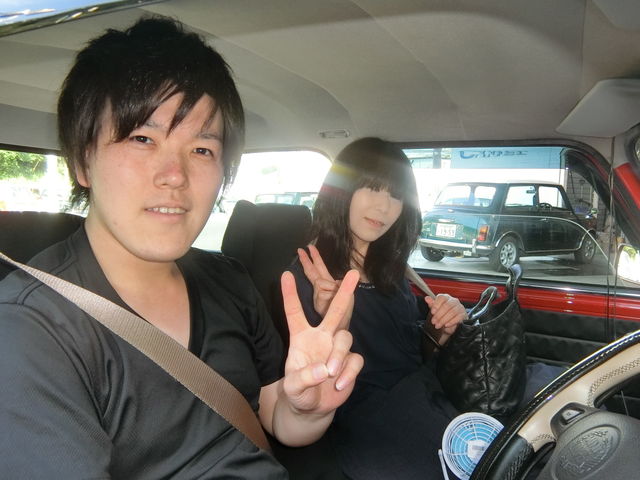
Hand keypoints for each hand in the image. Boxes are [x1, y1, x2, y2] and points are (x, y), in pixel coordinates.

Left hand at [280, 269, 362, 415]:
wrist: (313, 408)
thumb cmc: (298, 392)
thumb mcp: (293, 387)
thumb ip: (304, 377)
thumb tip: (324, 368)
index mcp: (302, 337)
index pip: (294, 312)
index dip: (290, 294)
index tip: (285, 274)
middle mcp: (321, 337)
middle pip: (335, 311)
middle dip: (344, 292)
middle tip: (353, 273)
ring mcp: (337, 349)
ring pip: (345, 337)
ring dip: (339, 355)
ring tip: (330, 373)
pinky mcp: (350, 362)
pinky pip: (355, 359)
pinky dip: (348, 372)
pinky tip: (339, 384)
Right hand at [298, 245, 352, 323]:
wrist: (342, 327)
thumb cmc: (344, 312)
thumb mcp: (347, 296)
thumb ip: (338, 285)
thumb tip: (333, 281)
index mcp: (328, 284)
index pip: (319, 268)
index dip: (314, 258)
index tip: (309, 247)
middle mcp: (321, 287)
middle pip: (313, 271)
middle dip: (308, 260)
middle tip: (301, 249)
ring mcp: (318, 294)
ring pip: (321, 282)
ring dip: (331, 288)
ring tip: (333, 299)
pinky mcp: (318, 300)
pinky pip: (323, 291)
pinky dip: (331, 295)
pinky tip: (331, 303)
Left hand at [425, 294, 466, 343]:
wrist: (450, 324)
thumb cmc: (442, 315)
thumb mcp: (436, 310)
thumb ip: (432, 304)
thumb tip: (426, 298)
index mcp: (446, 297)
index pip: (441, 297)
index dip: (436, 305)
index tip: (432, 312)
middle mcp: (454, 300)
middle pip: (447, 306)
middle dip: (439, 315)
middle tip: (433, 322)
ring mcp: (460, 307)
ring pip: (452, 312)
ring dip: (444, 320)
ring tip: (438, 325)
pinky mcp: (463, 314)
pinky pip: (458, 317)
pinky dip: (451, 322)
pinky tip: (446, 325)